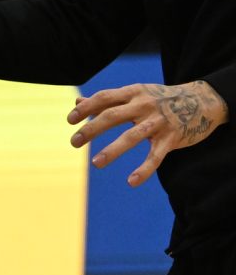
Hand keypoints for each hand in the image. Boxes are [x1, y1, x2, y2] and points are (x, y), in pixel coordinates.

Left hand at [69, 80, 226, 187]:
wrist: (202, 101)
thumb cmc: (160, 98)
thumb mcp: (136, 94)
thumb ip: (108, 100)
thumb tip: (77, 101)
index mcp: (133, 92)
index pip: (104, 98)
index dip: (85, 108)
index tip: (70, 120)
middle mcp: (144, 105)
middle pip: (112, 116)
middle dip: (91, 129)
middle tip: (74, 142)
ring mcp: (158, 122)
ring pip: (132, 136)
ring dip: (112, 150)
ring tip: (95, 163)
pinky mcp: (172, 138)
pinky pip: (156, 156)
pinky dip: (144, 169)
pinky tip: (131, 182)